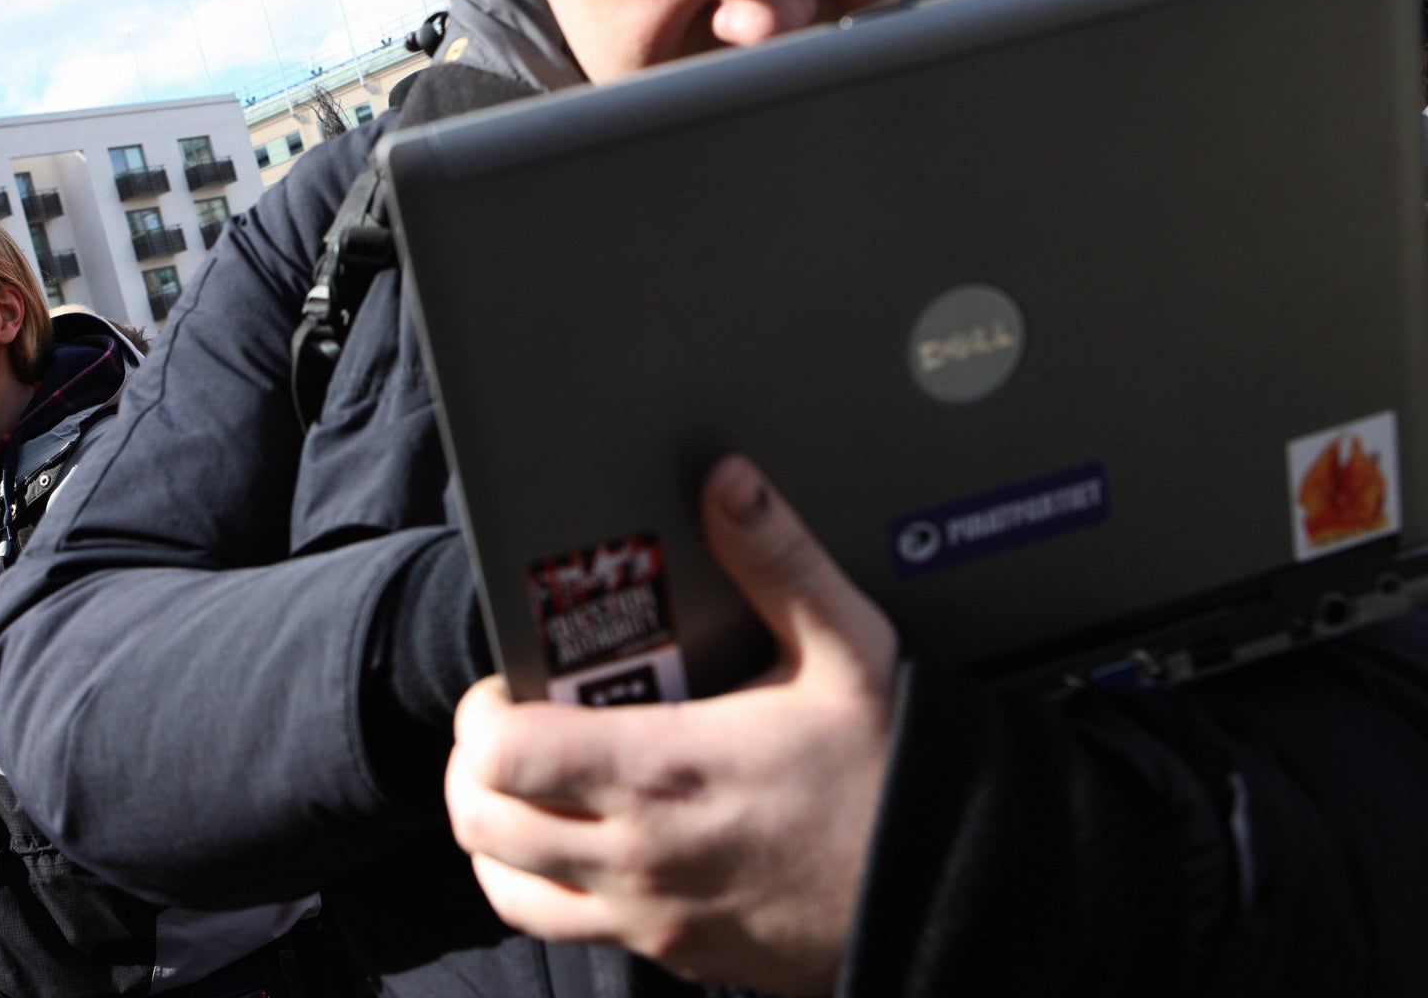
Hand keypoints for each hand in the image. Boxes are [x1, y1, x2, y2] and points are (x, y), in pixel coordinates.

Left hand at [445, 455, 897, 993]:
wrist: (957, 891)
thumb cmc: (897, 770)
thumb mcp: (846, 648)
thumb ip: (777, 558)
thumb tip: (727, 481)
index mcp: (665, 772)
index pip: (502, 756)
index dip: (481, 714)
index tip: (508, 682)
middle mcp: (641, 855)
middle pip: (483, 823)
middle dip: (474, 767)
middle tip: (510, 724)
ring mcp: (653, 915)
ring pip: (509, 889)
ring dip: (498, 833)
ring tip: (531, 782)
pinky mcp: (675, 952)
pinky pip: (567, 927)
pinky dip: (546, 885)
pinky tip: (585, 836)